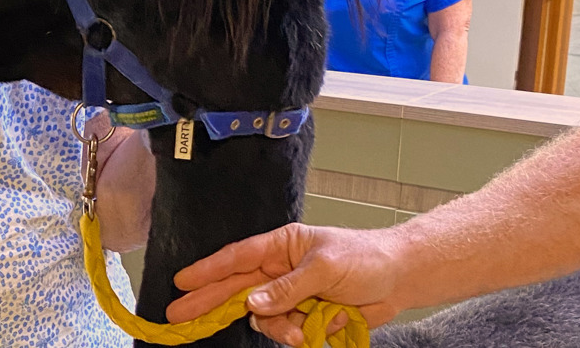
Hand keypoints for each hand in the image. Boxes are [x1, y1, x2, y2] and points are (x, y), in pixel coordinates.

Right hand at [165, 223, 406, 345]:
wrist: (400, 280)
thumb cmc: (365, 258)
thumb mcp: (325, 267)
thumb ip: (288, 287)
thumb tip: (253, 304)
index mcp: (282, 246)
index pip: (237, 258)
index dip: (207, 270)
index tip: (182, 281)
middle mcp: (280, 270)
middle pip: (236, 290)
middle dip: (210, 303)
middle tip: (179, 317)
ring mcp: (291, 295)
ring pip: (265, 318)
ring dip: (283, 327)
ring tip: (307, 328)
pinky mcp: (305, 316)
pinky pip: (288, 331)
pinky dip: (303, 333)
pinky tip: (326, 323)